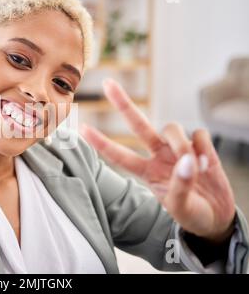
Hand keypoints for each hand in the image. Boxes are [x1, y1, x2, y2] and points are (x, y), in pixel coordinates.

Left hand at [81, 79, 235, 243]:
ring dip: (182, 145)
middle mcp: (158, 155)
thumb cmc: (192, 213)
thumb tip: (187, 160)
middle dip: (123, 104)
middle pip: (138, 124)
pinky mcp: (199, 144)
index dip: (101, 143)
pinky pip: (198, 134)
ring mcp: (178, 148)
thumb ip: (180, 186)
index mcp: (147, 171)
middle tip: (107, 83)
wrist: (217, 216)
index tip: (82, 128)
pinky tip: (208, 165)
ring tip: (197, 168)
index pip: (119, 155)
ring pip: (171, 128)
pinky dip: (203, 147)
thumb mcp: (181, 208)